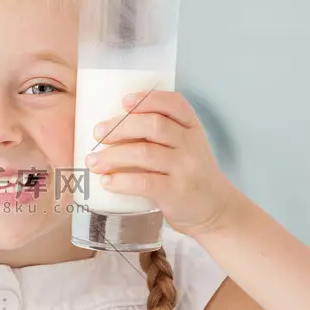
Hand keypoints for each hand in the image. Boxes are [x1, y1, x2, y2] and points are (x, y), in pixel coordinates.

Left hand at [84, 90, 239, 237]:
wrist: (215, 211)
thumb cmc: (191, 176)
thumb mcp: (186, 148)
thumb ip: (161, 136)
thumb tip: (112, 128)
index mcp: (192, 128)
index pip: (174, 104)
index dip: (148, 99)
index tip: (124, 100)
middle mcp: (190, 145)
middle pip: (153, 125)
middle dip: (120, 127)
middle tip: (97, 134)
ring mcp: (184, 168)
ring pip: (144, 153)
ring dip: (112, 156)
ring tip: (93, 161)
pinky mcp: (176, 192)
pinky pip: (144, 182)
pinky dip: (121, 181)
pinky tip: (107, 182)